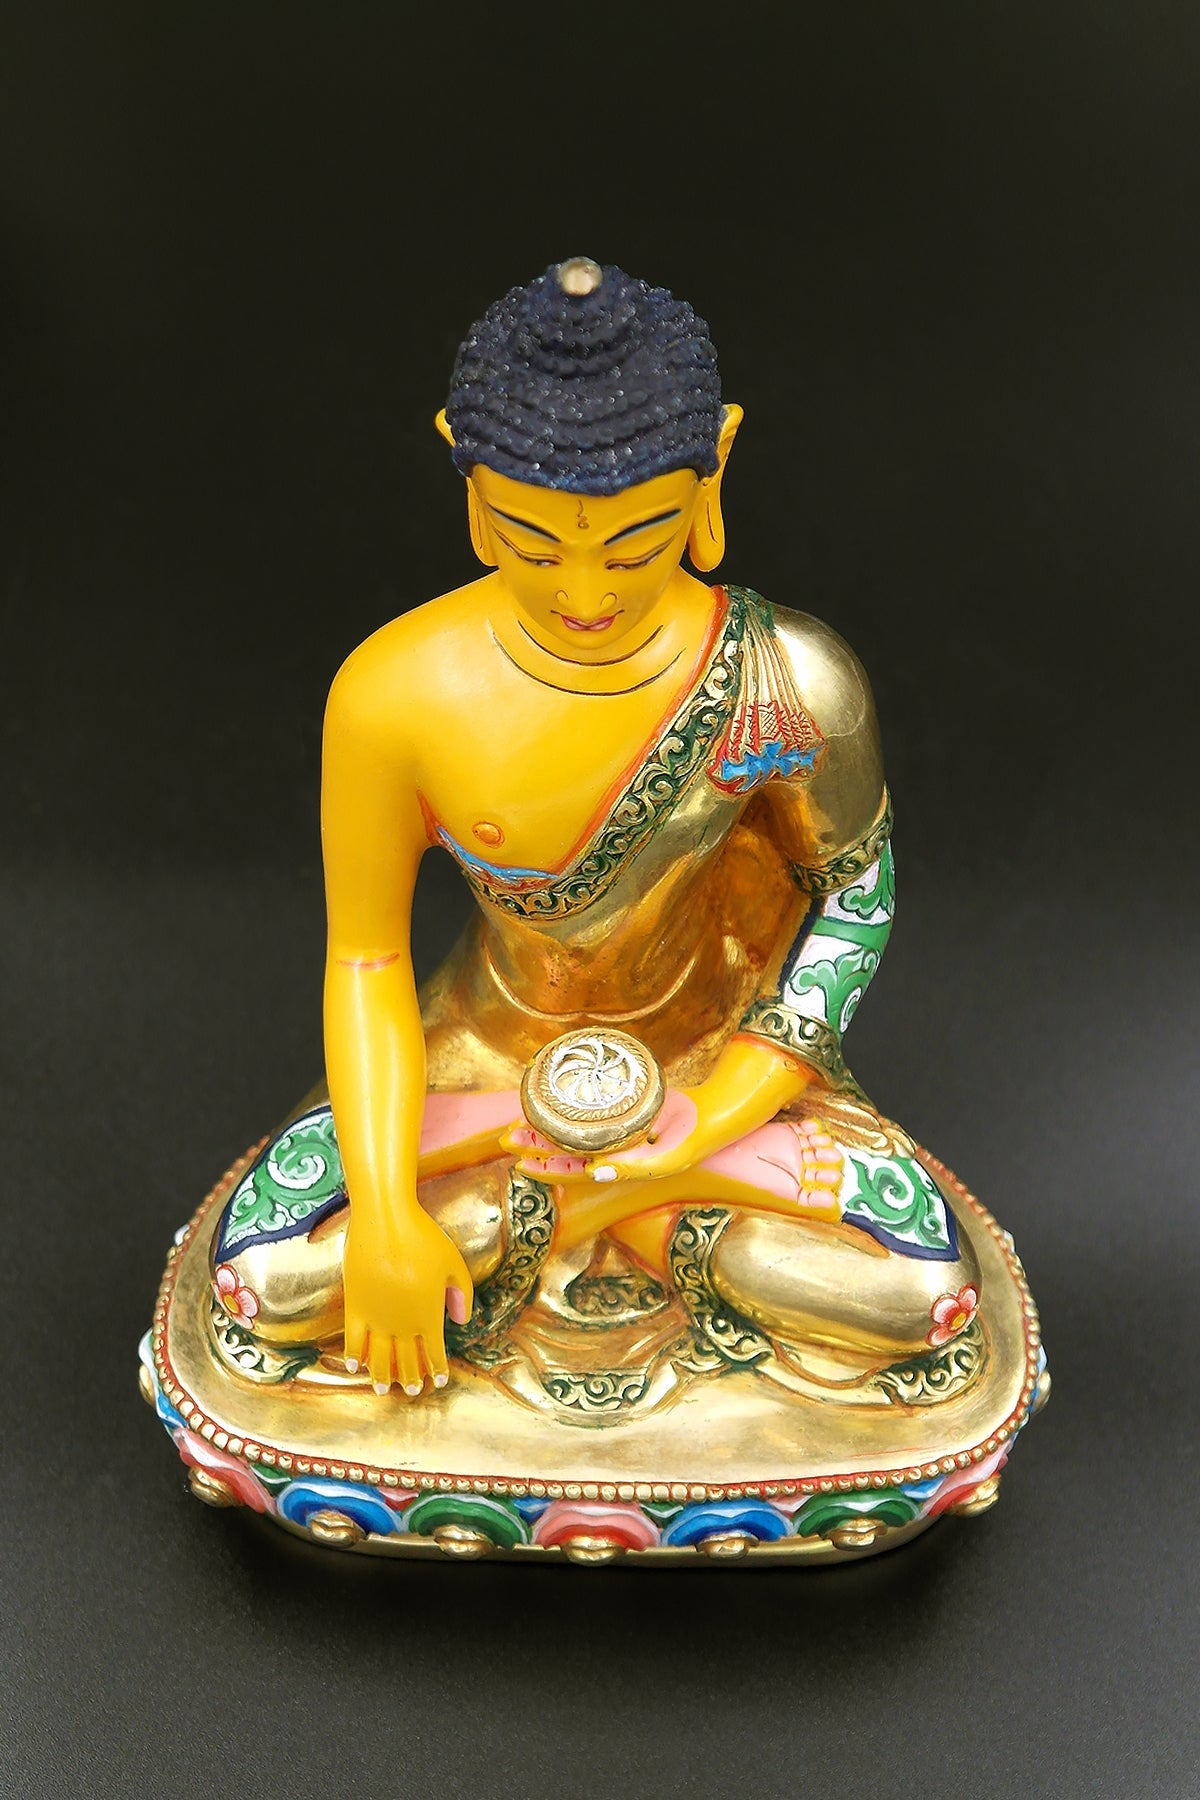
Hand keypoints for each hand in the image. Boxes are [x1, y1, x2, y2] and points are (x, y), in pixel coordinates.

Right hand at [342, 1205, 472, 1396]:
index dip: (437, 1368)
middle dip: (410, 1377)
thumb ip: (461, 1294)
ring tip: (384, 1390)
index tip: (440, 1380)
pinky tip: (355, 1368)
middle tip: (413, 1390)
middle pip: (405, 1360)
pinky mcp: (355, 1305)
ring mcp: (376, 1316)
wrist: (384, 1219)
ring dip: (382, 1376)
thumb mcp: (453, 1263)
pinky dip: (353, 1357)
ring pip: (378, 1357)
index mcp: (428, 1315)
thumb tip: (461, 1322)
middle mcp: (401, 1323)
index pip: (434, 1352)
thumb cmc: (423, 1237)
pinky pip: (352, 1340)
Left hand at [502, 1089, 704, 1185]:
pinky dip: (564, 1108)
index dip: (546, 1170)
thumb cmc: (687, 1142)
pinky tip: (549, 1100)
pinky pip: (584, 1113)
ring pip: (570, 1132)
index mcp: (615, 1167)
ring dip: (544, 1128)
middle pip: (564, 1151)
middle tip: (508, 1136)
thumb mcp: (663, 1159)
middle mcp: (608, 1151)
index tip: (521, 1164)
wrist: (707, 1117)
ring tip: (519, 1120)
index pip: (572, 1172)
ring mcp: (611, 1132)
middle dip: (535, 1146)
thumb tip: (594, 1171)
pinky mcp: (616, 1112)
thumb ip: (631, 1166)